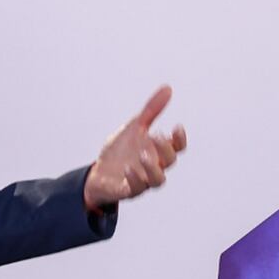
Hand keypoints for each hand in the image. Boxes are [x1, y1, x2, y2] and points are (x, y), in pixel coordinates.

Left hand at [83, 85, 187, 209]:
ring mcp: (142, 180)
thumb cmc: (121, 151)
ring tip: (143, 154)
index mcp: (157, 152)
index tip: (176, 127)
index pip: (177, 148)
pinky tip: (127, 167)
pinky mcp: (128, 190)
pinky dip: (134, 178)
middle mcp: (154, 167)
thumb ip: (151, 110)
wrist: (99, 173)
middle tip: (153, 136)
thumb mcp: (135, 127)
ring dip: (153, 167)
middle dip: (164, 148)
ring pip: (158, 180)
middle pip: (169, 161)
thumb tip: (168, 88)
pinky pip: (136, 188)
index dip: (180, 139)